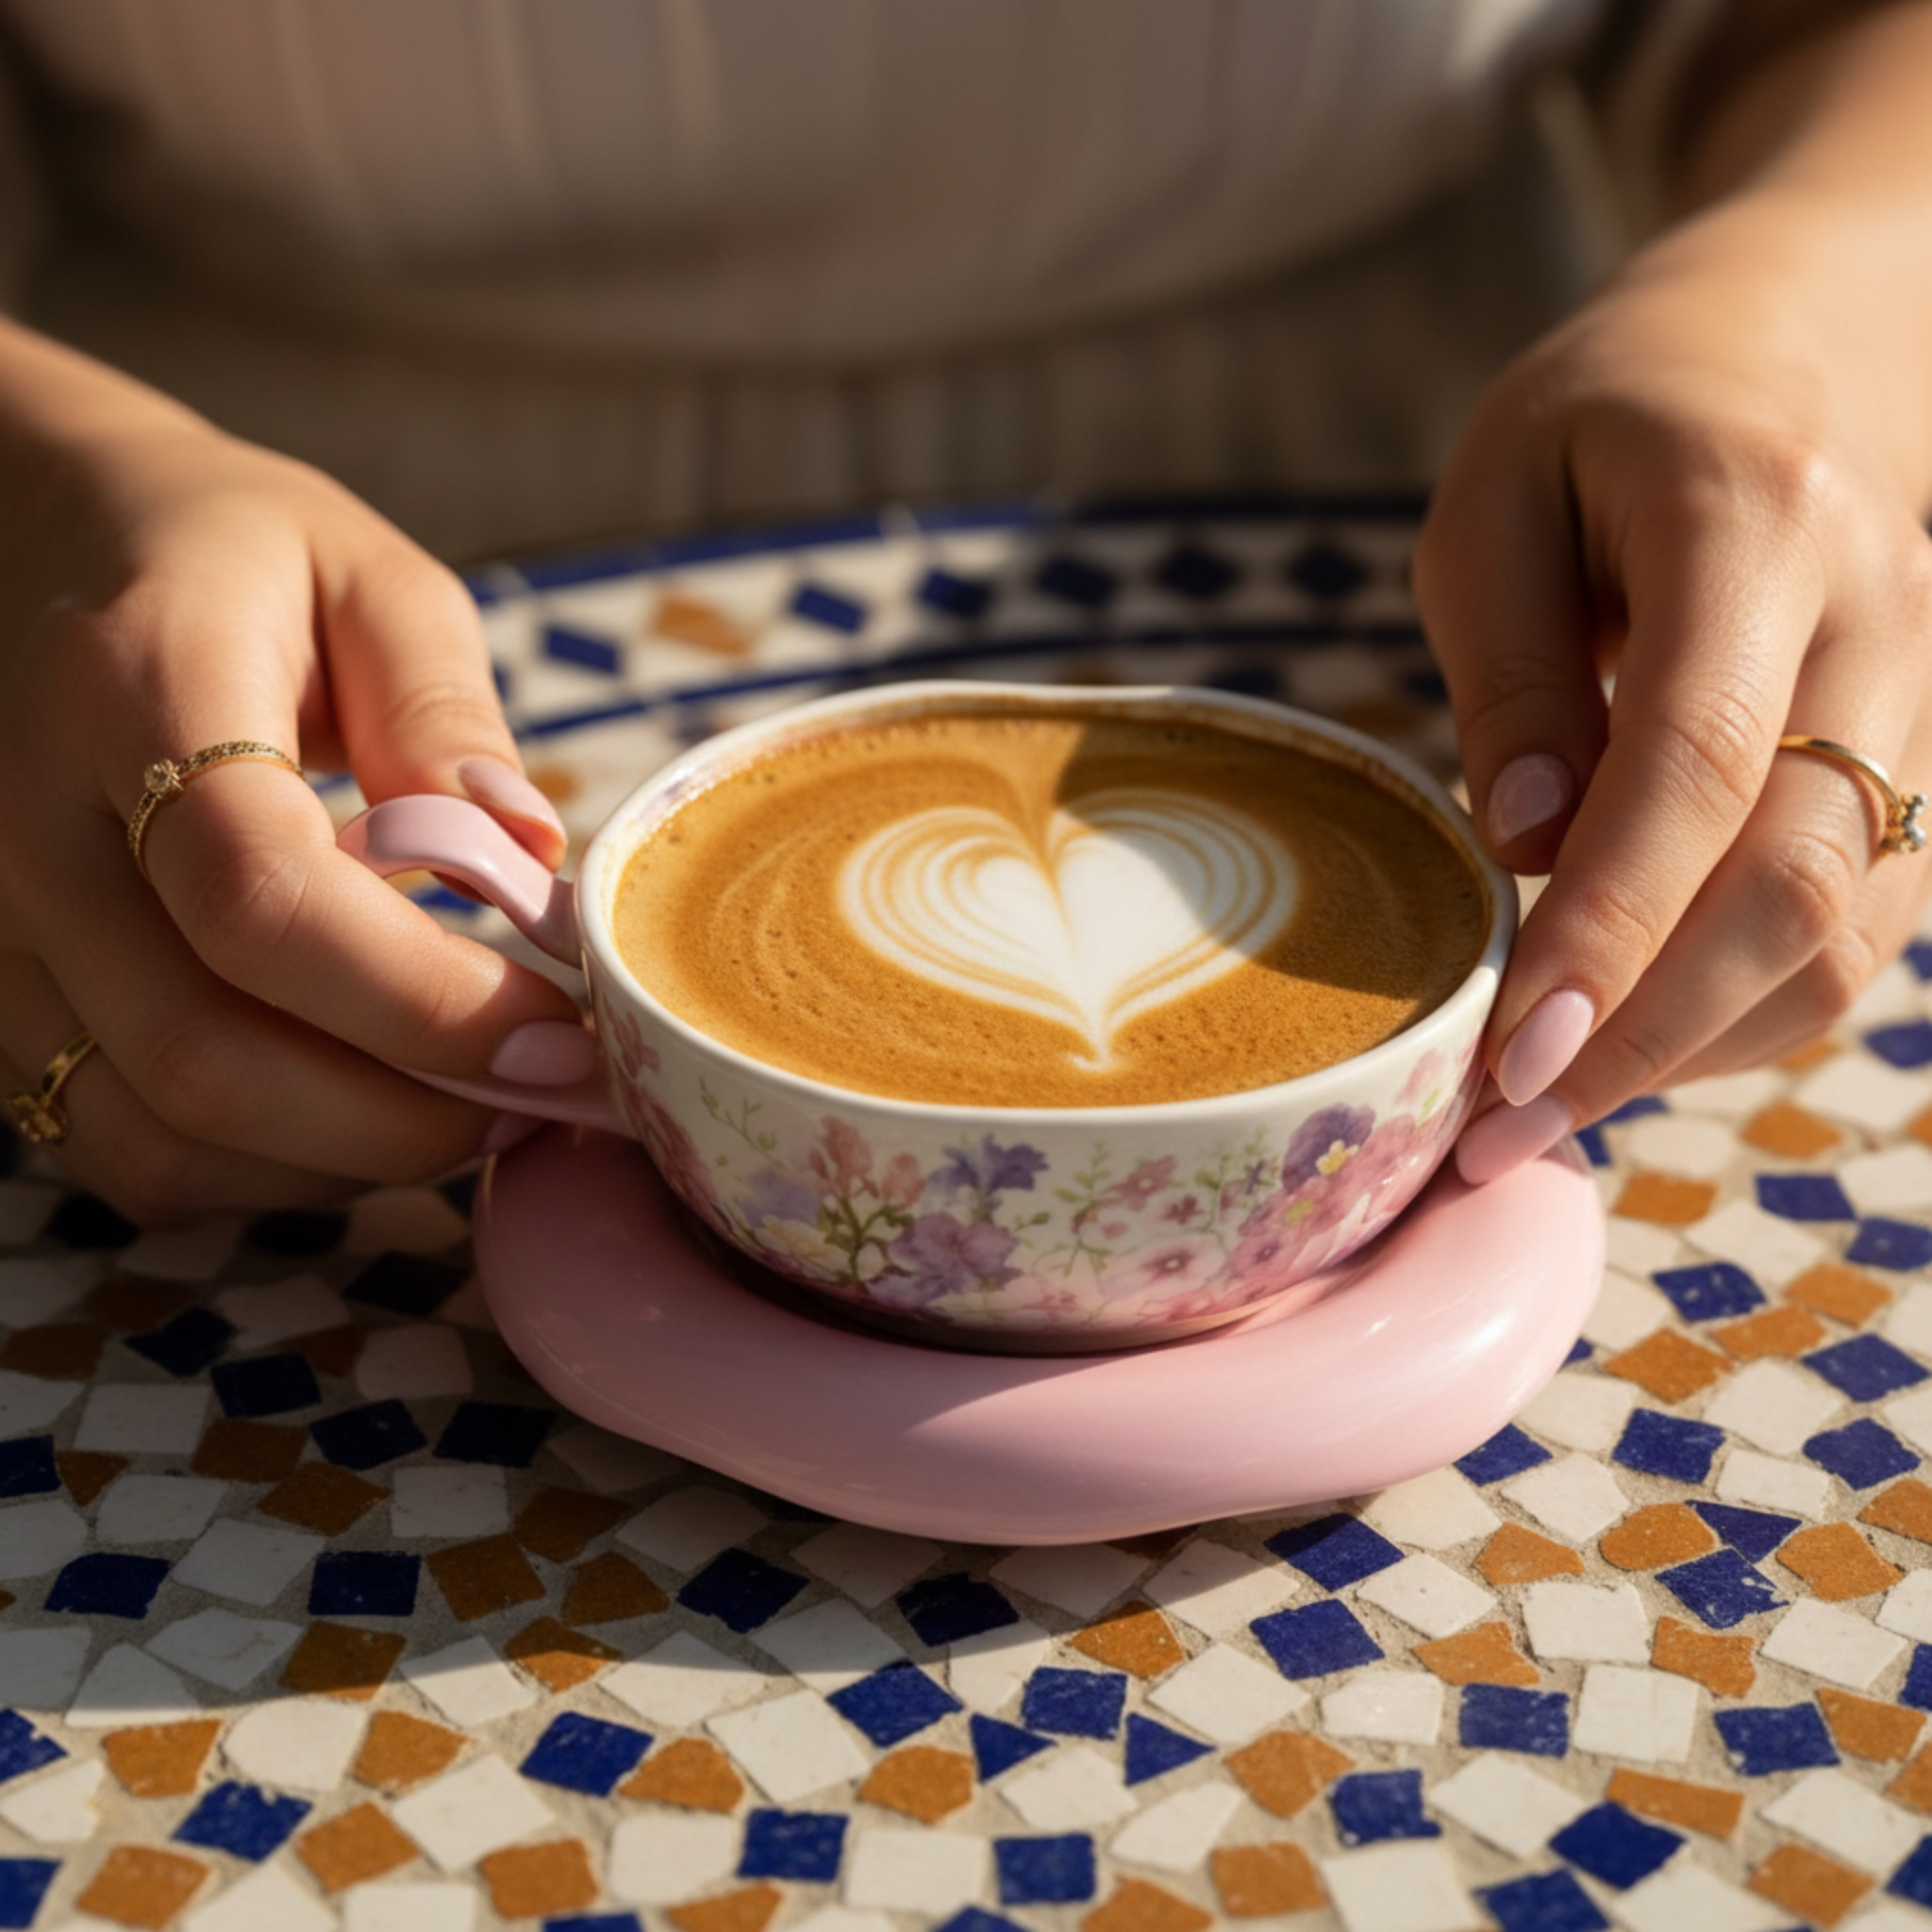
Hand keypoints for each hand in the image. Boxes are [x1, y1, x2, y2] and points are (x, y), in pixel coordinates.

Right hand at [0, 327, 586, 1221]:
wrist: (30, 541)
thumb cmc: (227, 557)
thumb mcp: (367, 578)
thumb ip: (446, 713)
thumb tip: (532, 860)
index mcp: (133, 696)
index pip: (259, 896)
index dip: (421, 998)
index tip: (558, 1032)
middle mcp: (29, 834)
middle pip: (203, 1055)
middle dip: (404, 1116)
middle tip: (540, 1093)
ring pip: (157, 1137)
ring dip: (342, 1161)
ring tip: (473, 1109)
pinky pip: (121, 1150)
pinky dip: (263, 1171)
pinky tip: (363, 1111)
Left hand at [1417, 204, 1931, 1181]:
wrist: (1787, 354)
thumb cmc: (1604, 425)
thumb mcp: (1495, 502)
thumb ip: (1509, 672)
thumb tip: (1526, 848)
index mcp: (1756, 517)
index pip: (1696, 762)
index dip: (1607, 926)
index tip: (1511, 1055)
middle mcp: (1878, 618)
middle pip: (1793, 877)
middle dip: (1646, 1030)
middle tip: (1498, 1130)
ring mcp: (1923, 702)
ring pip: (1840, 930)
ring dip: (1692, 1046)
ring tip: (1539, 1113)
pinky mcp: (1914, 769)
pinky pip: (1852, 930)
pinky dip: (1739, 1010)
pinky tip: (1625, 1041)